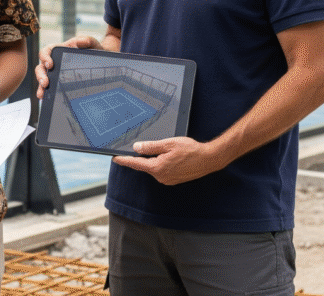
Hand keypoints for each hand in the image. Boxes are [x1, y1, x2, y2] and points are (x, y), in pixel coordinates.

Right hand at [33, 36, 100, 98]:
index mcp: (58, 50)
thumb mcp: (92, 43)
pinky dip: (46, 94)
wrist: (100, 62)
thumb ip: (87, 40)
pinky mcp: (60, 82)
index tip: (50, 64)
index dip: (45, 57)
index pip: (46, 51)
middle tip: (45, 83)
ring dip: (40, 87)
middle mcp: (54, 62)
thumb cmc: (93, 50)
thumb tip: (81, 41)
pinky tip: (46, 100)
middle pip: (41, 67)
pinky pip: (50, 88)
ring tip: (42, 95)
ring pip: (43, 79)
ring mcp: (56, 73)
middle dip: (40, 75)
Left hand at [111, 137, 227, 185]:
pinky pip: (162, 170)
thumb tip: (136, 148)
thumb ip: (150, 146)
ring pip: (154, 168)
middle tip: (143, 146)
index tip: (115, 158)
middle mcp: (161, 177)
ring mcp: (167, 180)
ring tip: (166, 149)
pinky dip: (162, 163)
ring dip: (155, 159)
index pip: (136, 164)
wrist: (208, 159)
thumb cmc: (190, 150)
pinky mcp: (173, 180)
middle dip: (143, 156)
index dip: (124, 160)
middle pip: (145, 165)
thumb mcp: (168, 144)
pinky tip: (171, 156)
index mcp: (157, 168)